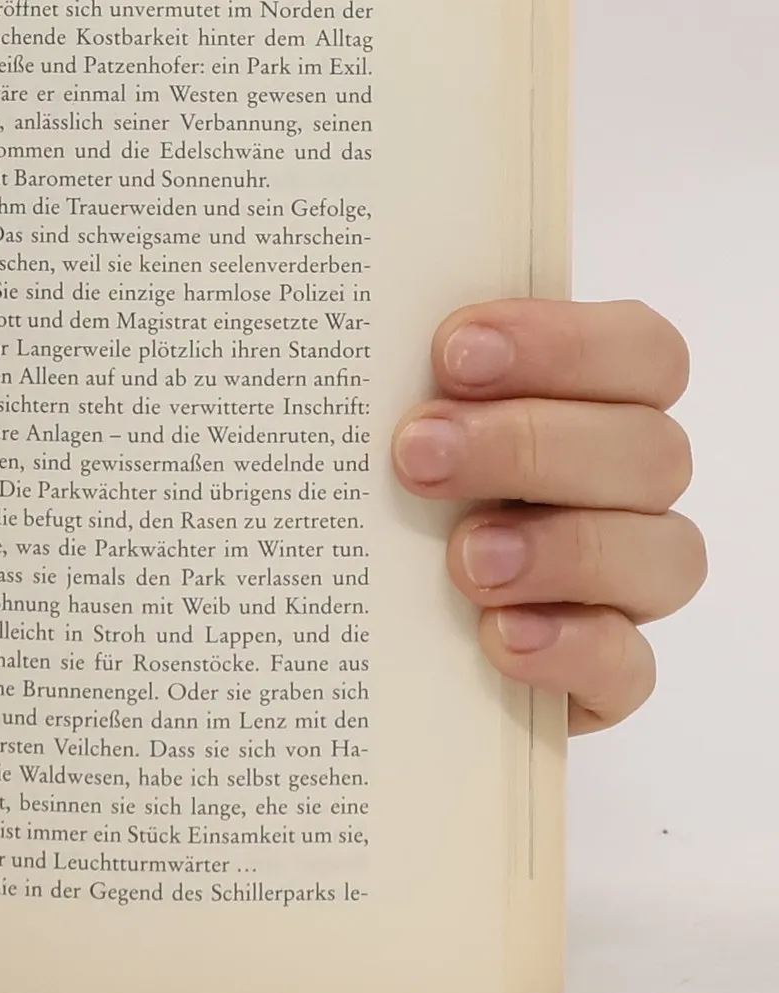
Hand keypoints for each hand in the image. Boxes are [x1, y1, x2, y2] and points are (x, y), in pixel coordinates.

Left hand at [391, 300, 702, 732]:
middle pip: (647, 449)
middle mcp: (623, 489)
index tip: (453, 353)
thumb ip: (387, 377)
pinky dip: (573, 648)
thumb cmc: (369, 493)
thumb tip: (329, 318)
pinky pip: (629, 665)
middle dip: (530, 445)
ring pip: (664, 554)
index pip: (640, 353)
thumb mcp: (368, 426)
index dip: (565, 344)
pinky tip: (500, 638)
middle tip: (418, 455)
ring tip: (465, 560)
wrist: (348, 628)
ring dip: (564, 549)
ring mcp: (623, 584)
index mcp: (590, 403)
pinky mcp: (602, 674)